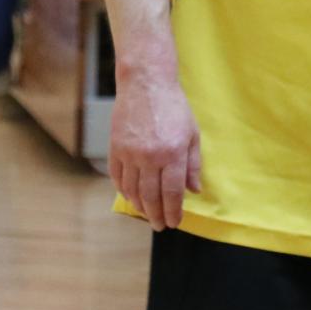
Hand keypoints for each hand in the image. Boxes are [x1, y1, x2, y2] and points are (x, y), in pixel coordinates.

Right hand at [111, 71, 202, 229]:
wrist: (146, 84)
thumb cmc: (174, 107)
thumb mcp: (192, 133)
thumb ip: (192, 164)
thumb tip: (194, 190)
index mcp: (173, 153)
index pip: (173, 192)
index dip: (174, 211)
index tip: (175, 222)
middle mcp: (151, 156)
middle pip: (152, 196)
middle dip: (157, 215)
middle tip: (161, 226)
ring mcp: (130, 153)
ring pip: (133, 191)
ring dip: (140, 207)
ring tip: (147, 214)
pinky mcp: (116, 148)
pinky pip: (118, 177)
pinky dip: (124, 191)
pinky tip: (131, 197)